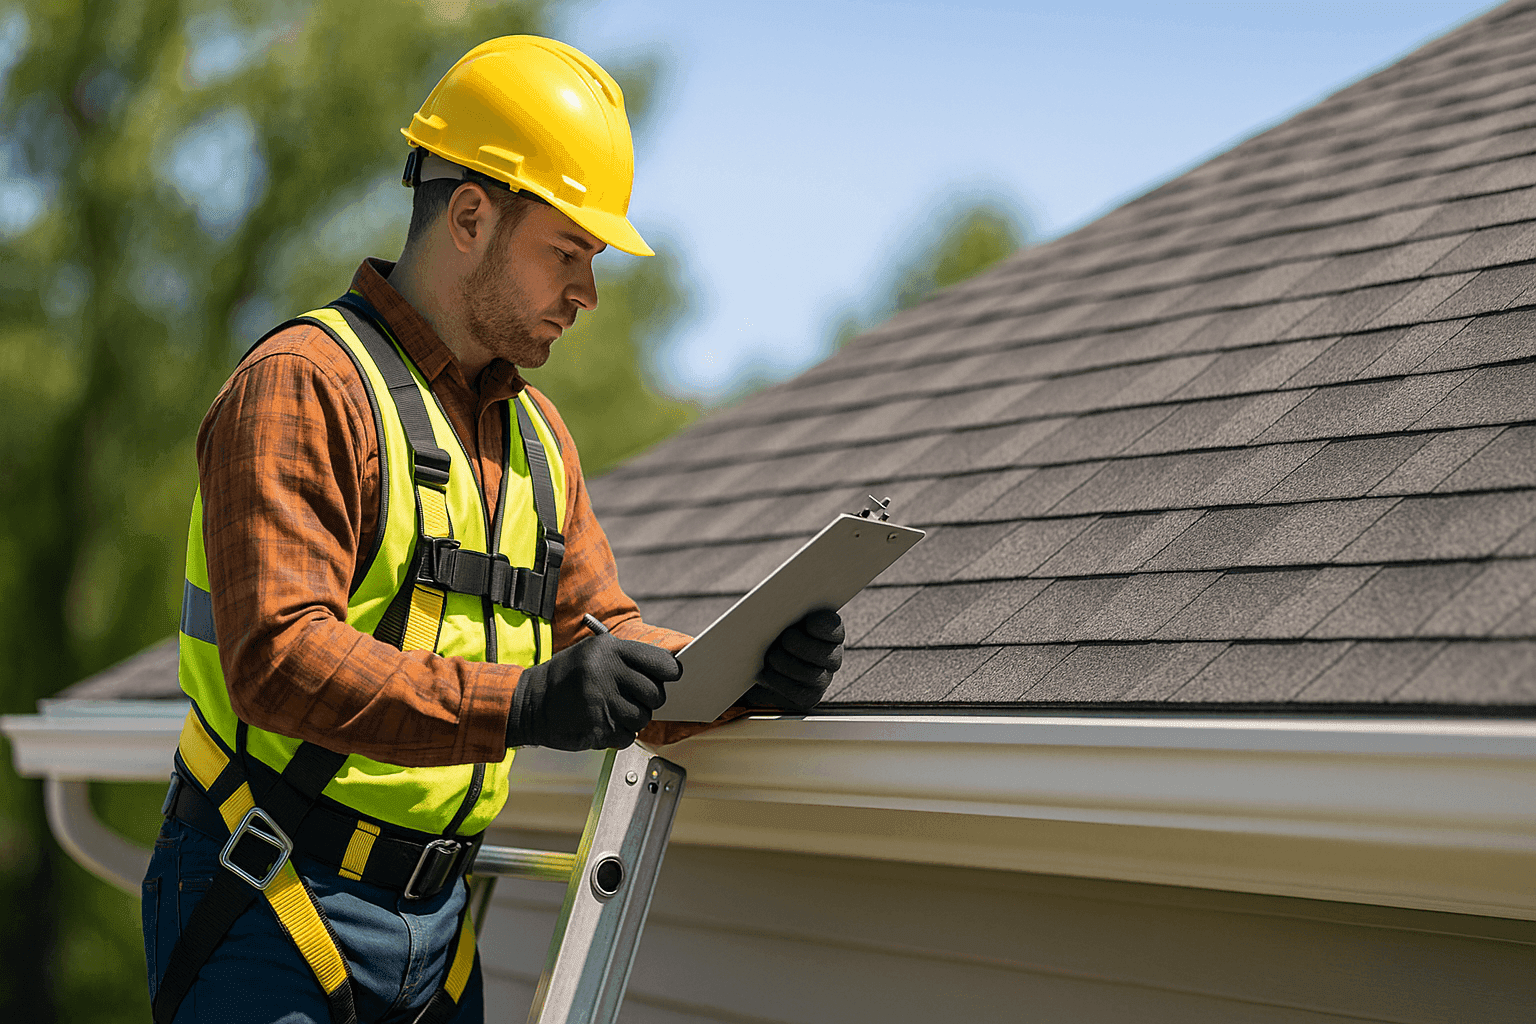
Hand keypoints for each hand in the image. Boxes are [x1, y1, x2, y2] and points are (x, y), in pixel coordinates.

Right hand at [508, 633, 680, 750]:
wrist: (529, 703)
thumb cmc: (567, 677)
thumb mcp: (594, 653)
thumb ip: (629, 658)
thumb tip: (669, 670)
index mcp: (609, 650)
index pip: (661, 663)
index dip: (670, 673)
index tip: (669, 678)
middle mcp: (606, 673)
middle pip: (655, 694)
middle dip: (649, 700)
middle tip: (633, 698)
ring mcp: (601, 702)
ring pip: (643, 718)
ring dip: (633, 719)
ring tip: (612, 710)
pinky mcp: (596, 728)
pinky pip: (628, 737)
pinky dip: (619, 735)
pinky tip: (602, 722)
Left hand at [743, 609, 843, 712]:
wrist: (758, 660)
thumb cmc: (773, 632)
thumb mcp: (780, 618)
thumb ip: (785, 612)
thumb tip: (774, 604)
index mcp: (831, 633)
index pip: (835, 629)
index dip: (824, 627)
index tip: (808, 622)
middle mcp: (832, 657)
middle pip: (826, 654)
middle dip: (802, 646)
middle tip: (785, 639)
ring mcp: (823, 679)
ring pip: (812, 675)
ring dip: (787, 664)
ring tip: (771, 656)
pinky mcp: (809, 696)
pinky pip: (800, 694)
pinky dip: (780, 682)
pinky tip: (767, 672)